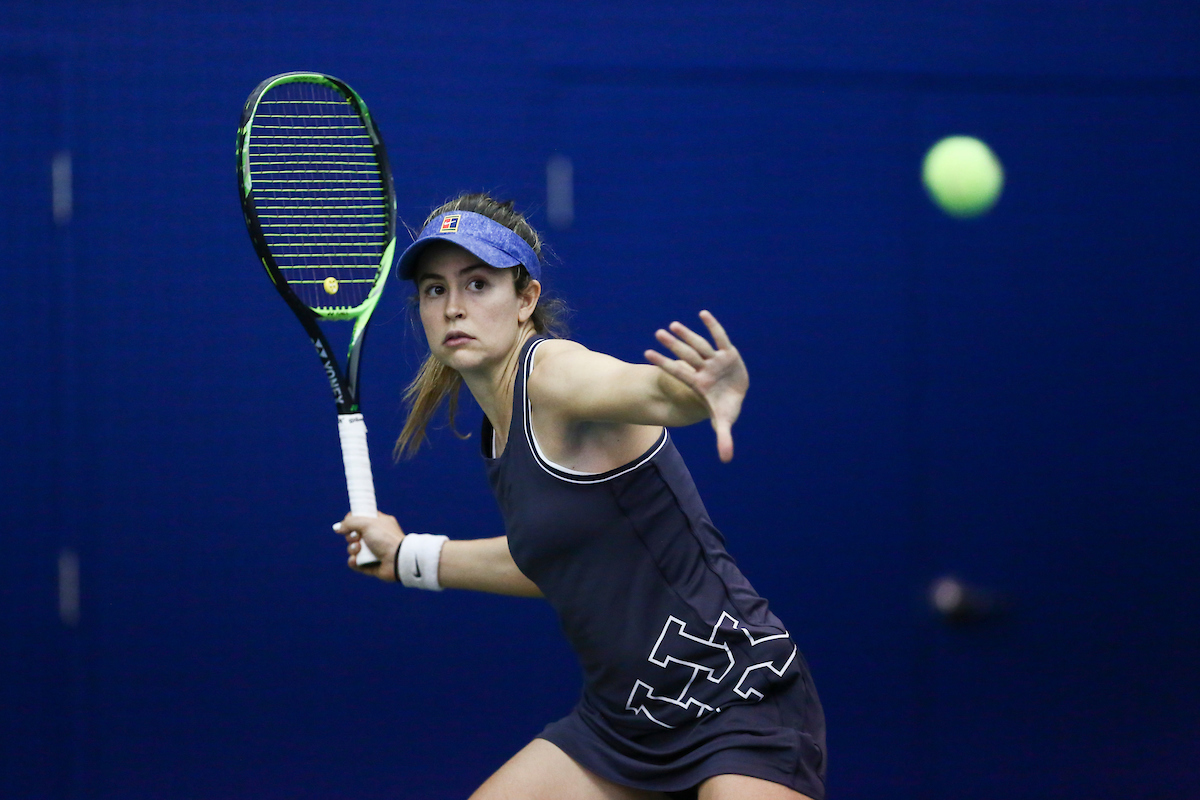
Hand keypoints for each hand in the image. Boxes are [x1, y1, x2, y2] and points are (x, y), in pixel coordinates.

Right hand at [333, 512, 404, 580]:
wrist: (398, 559)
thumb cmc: (386, 538)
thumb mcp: (368, 523)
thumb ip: (350, 522)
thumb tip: (337, 527)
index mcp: (379, 523)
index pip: (361, 518)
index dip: (352, 519)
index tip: (348, 521)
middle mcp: (375, 536)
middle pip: (353, 534)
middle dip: (350, 536)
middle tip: (357, 536)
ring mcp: (373, 551)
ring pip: (353, 548)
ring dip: (352, 549)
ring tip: (359, 549)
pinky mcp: (370, 564)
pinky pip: (355, 563)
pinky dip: (354, 562)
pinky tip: (356, 560)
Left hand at [644, 310, 747, 462]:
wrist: (733, 396)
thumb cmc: (724, 408)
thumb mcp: (723, 422)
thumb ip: (723, 438)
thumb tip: (725, 460)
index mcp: (699, 384)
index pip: (678, 372)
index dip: (664, 363)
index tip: (647, 354)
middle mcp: (704, 370)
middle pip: (686, 356)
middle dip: (673, 345)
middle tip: (658, 333)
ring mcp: (715, 361)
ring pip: (699, 345)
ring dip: (687, 335)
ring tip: (672, 325)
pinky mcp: (728, 353)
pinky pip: (720, 337)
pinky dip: (713, 326)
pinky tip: (703, 313)